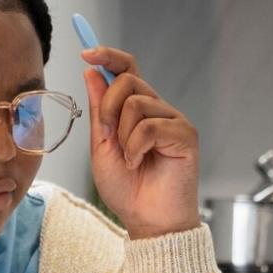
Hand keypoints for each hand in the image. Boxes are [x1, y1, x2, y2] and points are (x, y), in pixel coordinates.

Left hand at [81, 46, 200, 238]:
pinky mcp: (185, 134)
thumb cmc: (127, 189)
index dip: (108, 55)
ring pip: (136, 102)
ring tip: (129, 158)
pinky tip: (138, 163)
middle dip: (107, 106)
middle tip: (107, 136)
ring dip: (122, 134)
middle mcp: (157, 110)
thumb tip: (92, 72)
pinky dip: (136, 146)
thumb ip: (99, 109)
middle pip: (127, 80)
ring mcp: (173, 120)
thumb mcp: (101, 146)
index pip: (127, 69)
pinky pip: (150, 125)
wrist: (147, 220)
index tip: (87, 52)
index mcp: (137, 110)